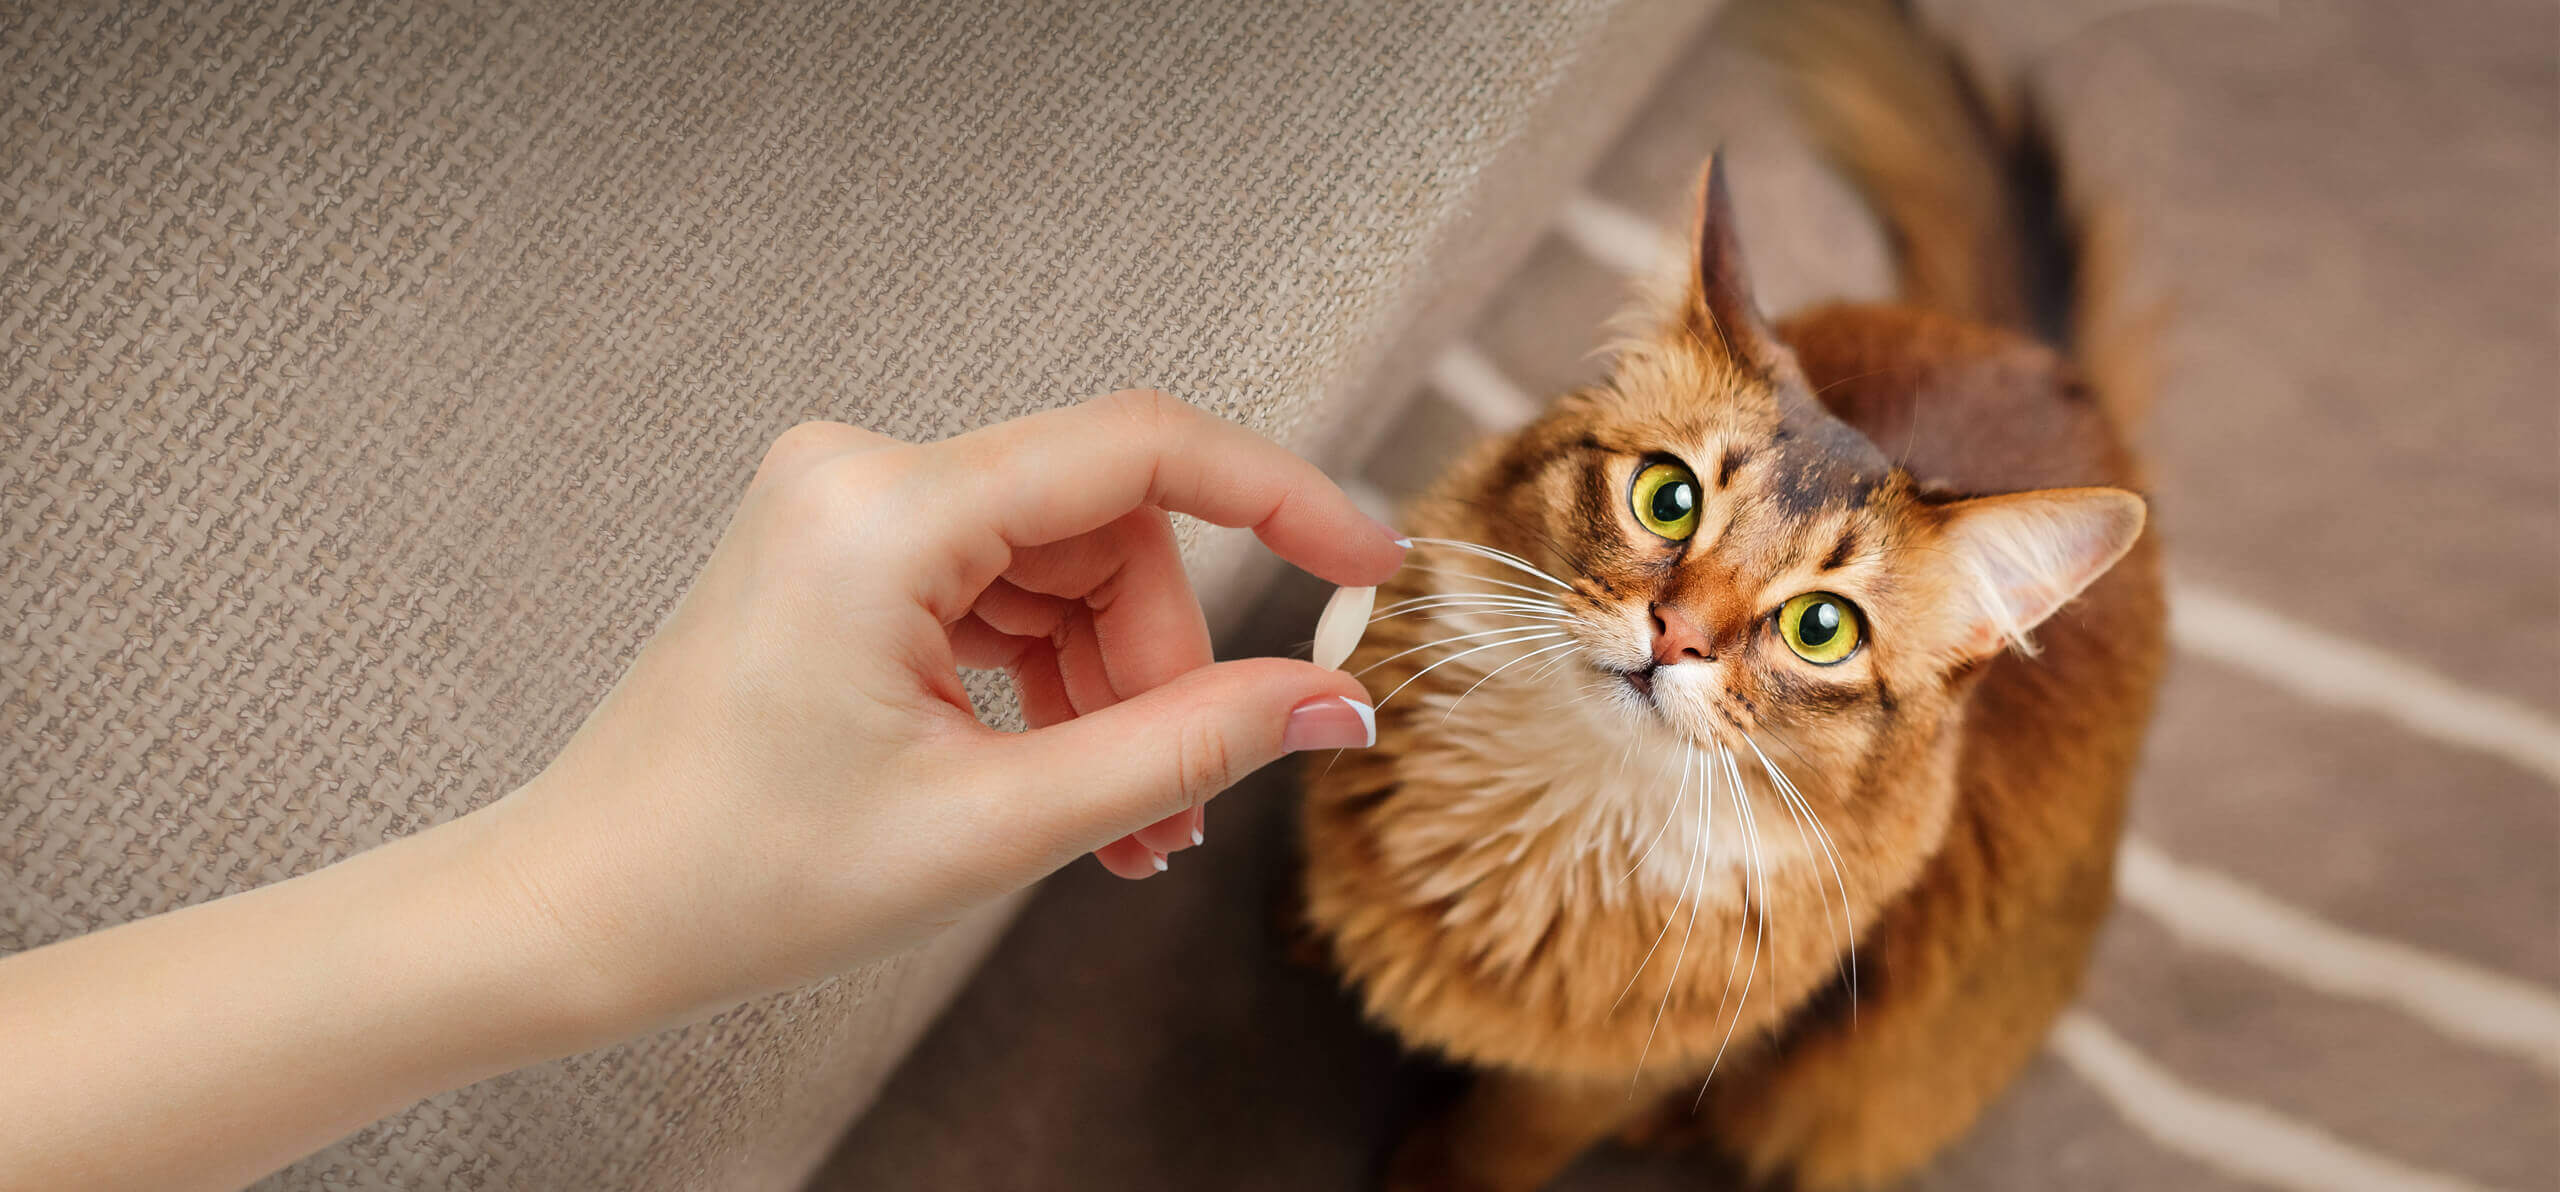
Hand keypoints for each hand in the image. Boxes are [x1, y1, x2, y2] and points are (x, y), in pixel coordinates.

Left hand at [486, 390, 1402, 1027]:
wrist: (580, 914)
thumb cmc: (742, 876)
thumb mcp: (996, 823)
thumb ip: (1184, 750)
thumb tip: (1331, 705)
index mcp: (882, 511)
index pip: (1137, 451)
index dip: (1280, 499)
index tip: (1371, 564)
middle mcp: (861, 473)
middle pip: (1107, 531)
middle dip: (1164, 667)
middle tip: (1180, 806)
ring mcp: (849, 507)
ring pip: (1065, 571)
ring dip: (1113, 695)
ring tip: (1124, 834)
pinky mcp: (848, 550)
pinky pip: (1004, 593)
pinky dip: (1053, 686)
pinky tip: (1063, 790)